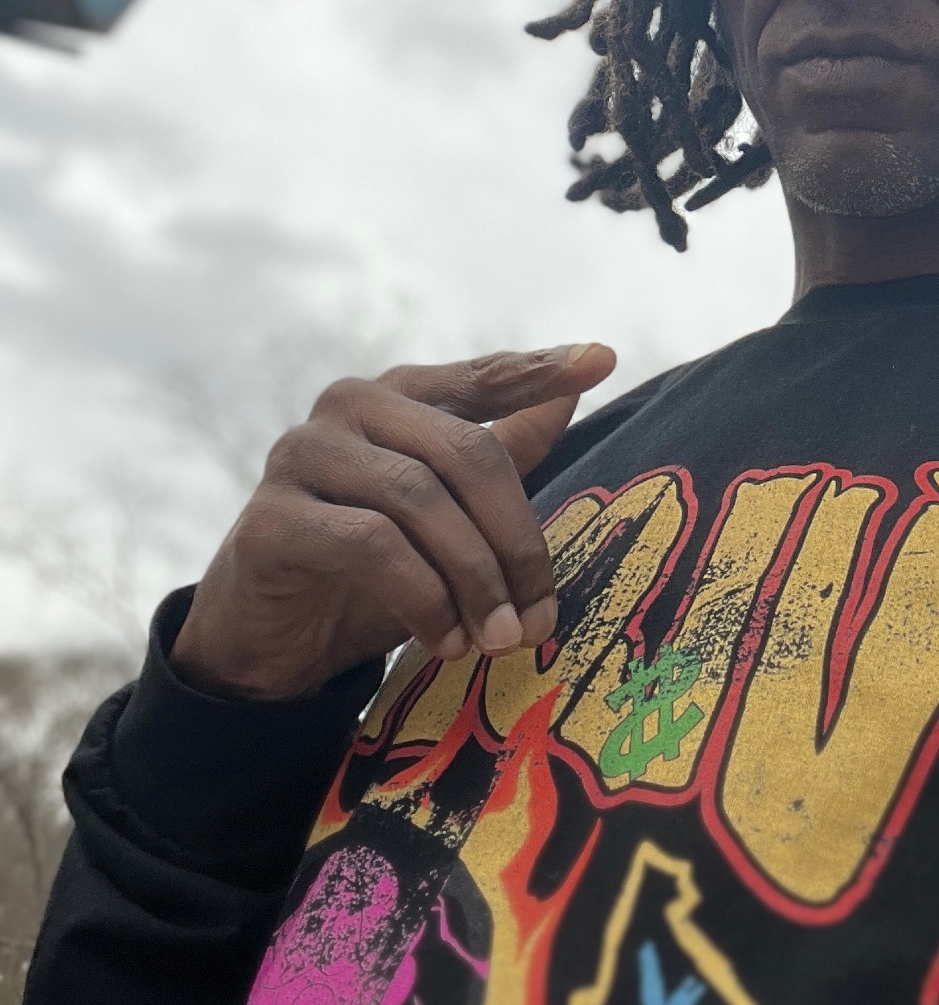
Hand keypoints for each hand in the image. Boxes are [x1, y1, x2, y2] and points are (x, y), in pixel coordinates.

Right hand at [169, 343, 615, 700]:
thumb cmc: (373, 569)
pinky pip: (370, 543)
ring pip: (420, 499)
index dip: (539, 371)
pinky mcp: (272, 518)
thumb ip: (502, 453)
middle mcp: (348, 407)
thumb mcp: (450, 515)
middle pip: (465, 454)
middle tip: (541, 616)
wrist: (275, 644)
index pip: (482, 377)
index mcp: (399, 396)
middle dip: (515, 541)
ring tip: (496, 638)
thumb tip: (572, 393)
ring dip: (473, 578)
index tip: (600, 360)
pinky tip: (442, 638)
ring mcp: (302, 454)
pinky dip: (422, 595)